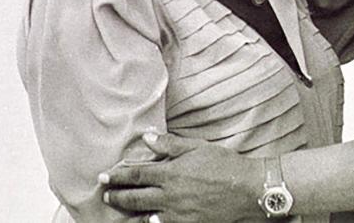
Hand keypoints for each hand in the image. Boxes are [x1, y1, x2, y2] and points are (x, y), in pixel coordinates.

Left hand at [99, 132, 262, 222]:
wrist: (250, 191)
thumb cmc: (226, 166)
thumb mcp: (198, 147)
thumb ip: (170, 144)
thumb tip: (147, 137)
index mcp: (171, 174)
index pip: (136, 175)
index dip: (117, 176)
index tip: (103, 177)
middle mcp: (170, 196)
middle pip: (135, 198)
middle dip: (117, 197)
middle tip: (106, 196)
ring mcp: (178, 215)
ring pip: (145, 216)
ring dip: (130, 214)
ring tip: (121, 214)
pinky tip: (149, 221)